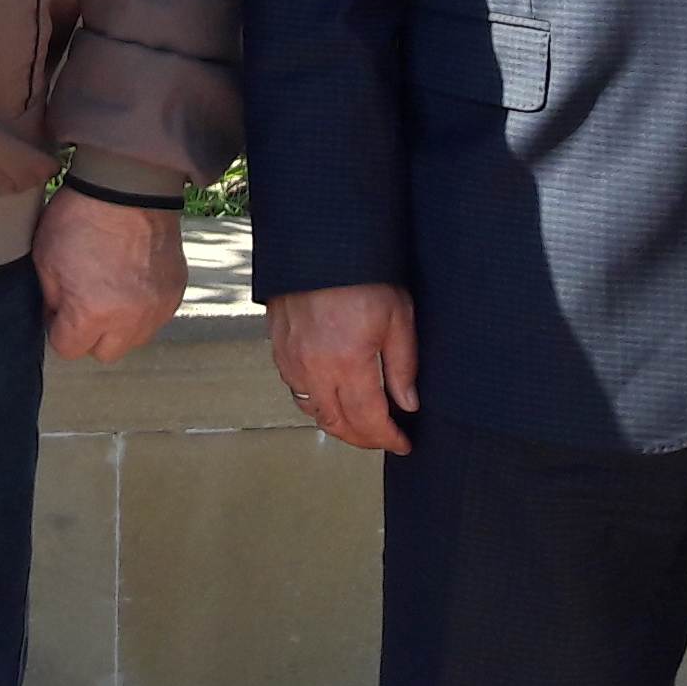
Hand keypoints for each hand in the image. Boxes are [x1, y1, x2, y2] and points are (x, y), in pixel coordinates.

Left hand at [35, 188, 184, 361]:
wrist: (127, 186)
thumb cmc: (80, 217)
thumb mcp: (45, 259)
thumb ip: (51, 299)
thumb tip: (57, 318)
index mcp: (92, 312)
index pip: (68, 349)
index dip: (58, 328)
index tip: (60, 306)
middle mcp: (129, 318)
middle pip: (104, 353)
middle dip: (90, 334)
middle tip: (84, 301)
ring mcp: (157, 307)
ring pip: (133, 339)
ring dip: (119, 325)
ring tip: (110, 290)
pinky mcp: (175, 293)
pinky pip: (155, 318)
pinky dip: (141, 308)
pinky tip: (130, 280)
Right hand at [268, 281, 419, 452]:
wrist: (321, 241)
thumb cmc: (363, 273)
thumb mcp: (398, 317)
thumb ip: (403, 366)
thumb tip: (407, 403)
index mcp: (349, 361)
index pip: (369, 420)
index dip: (388, 439)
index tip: (402, 444)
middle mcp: (315, 367)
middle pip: (337, 424)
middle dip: (363, 439)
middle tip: (383, 438)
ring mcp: (292, 358)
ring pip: (312, 410)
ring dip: (337, 423)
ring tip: (359, 421)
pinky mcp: (279, 346)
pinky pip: (295, 388)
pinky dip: (316, 400)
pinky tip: (332, 393)